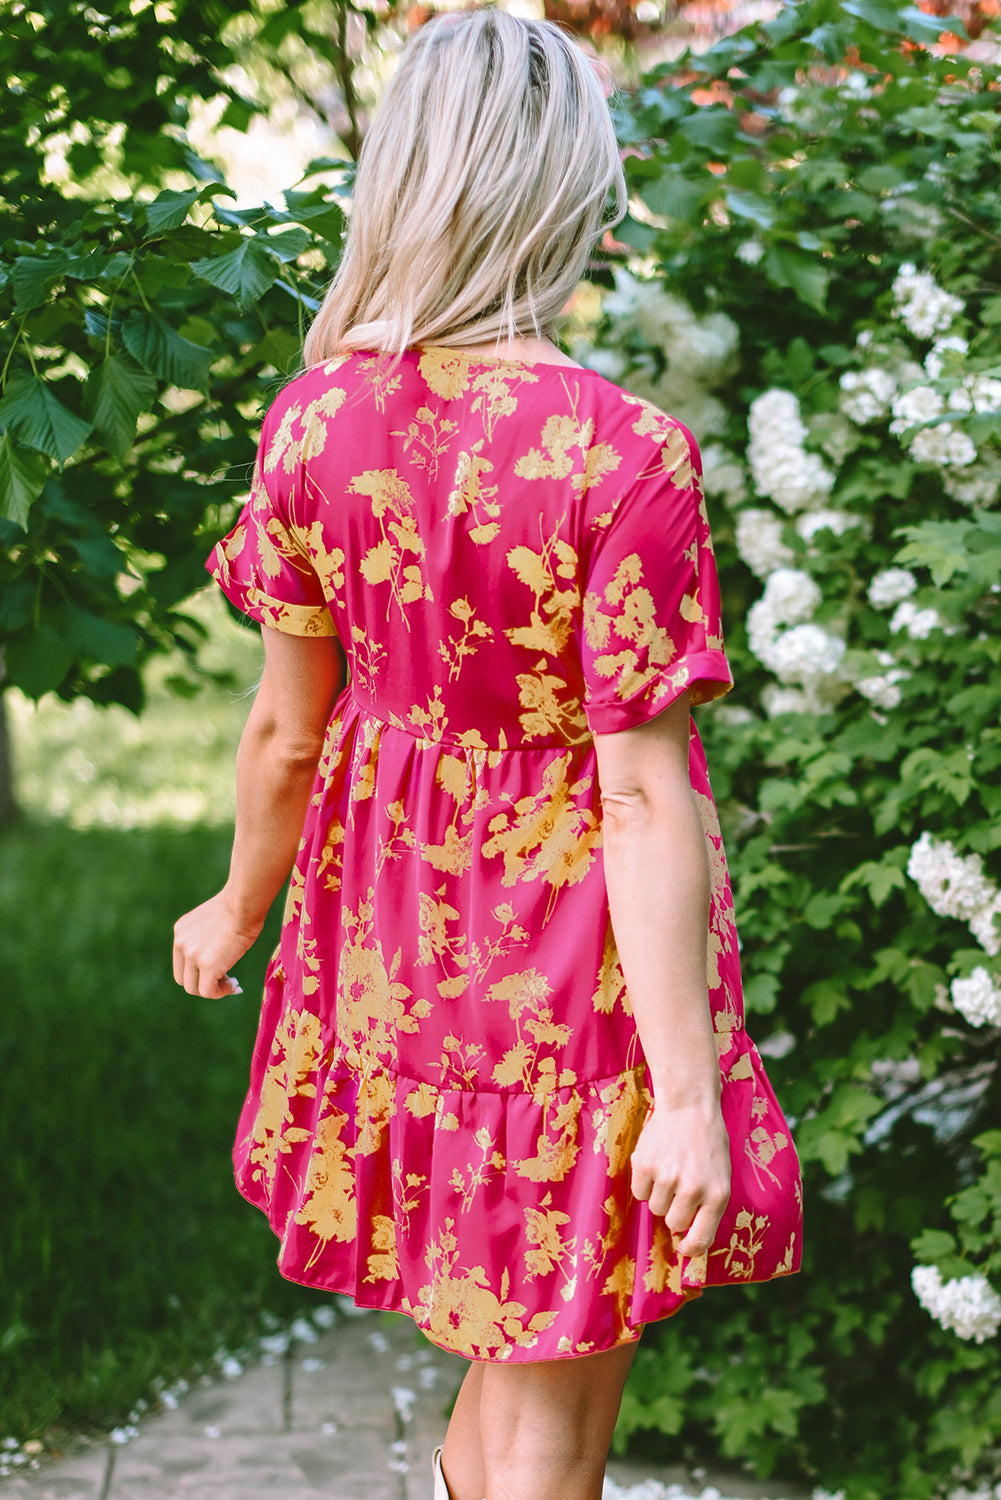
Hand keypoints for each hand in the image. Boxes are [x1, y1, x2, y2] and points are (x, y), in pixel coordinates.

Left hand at [172, 890, 262, 998]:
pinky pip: (208, 991)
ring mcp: (192, 955)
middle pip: (183, 979)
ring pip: (194, 988)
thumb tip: (218, 955)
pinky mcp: (207, 965)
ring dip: (212, 989)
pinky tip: (232, 987)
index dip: (197, 971)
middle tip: (223, 979)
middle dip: (202, 983)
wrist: (244, 904)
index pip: (182, 962)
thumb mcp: (214, 920)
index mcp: (181, 931)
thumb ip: (207, 937)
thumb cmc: (239, 907)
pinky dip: (220, 992)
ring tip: (230, 984)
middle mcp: (181, 943)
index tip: (217, 969)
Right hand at [630, 1098, 731, 1257]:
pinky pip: (639, 1191)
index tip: (682, 1248)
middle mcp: (693, 1189)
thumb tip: (687, 1236)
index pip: (701, 1238)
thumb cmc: (707, 1142)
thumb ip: (708, 1205)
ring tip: (669, 1168)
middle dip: (674, 1209)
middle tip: (679, 1185)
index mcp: (717, 1194)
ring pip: (655, 1207)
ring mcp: (668, 1178)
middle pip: (673, 1223)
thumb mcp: (720, 1174)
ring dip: (659, 1194)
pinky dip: (645, 1181)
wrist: (689, 1105)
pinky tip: (656, 1161)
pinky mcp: (645, 1166)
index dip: (689, 1249)